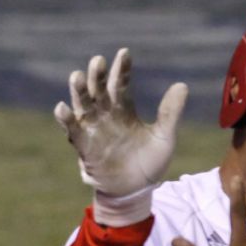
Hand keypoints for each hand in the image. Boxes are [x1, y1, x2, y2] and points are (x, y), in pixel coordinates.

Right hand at [54, 48, 187, 196]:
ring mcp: (93, 129)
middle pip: (99, 90)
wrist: (136, 191)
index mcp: (124, 109)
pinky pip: (73, 131)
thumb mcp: (164, 138)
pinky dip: (66, 119)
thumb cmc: (150, 164)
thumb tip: (182, 85)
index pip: (122, 84)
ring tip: (77, 77)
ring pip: (83, 105)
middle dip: (98, 76)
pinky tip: (63, 108)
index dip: (122, 69)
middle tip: (98, 61)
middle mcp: (106, 114)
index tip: (124, 53)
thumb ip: (170, 113)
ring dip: (79, 91)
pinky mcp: (84, 146)